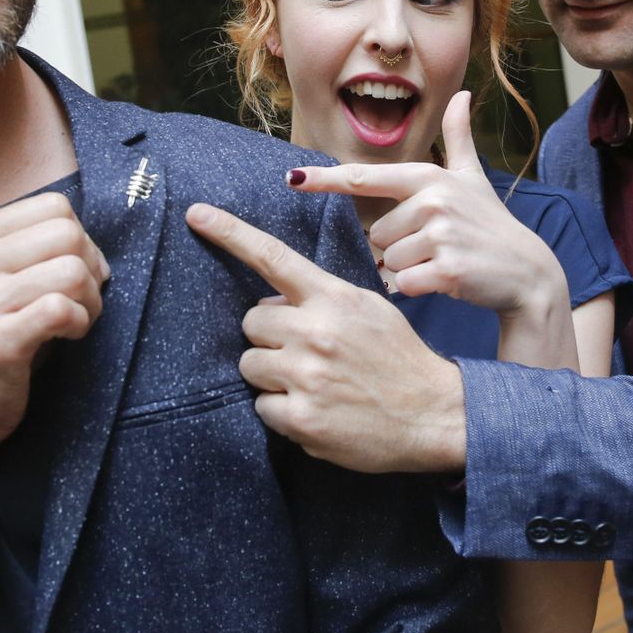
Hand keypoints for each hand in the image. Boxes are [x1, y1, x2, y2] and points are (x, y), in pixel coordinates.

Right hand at [0, 191, 109, 467]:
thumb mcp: (2, 274)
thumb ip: (37, 244)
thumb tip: (92, 241)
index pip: (54, 206)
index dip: (81, 239)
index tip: (75, 270)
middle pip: (68, 234)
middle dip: (91, 267)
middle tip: (82, 298)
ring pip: (71, 270)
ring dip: (90, 299)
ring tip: (77, 318)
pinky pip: (62, 309)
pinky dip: (81, 322)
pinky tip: (68, 335)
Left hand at [185, 202, 465, 473]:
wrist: (435, 414)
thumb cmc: (399, 358)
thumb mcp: (367, 309)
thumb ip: (320, 299)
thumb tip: (270, 305)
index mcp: (333, 298)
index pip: (273, 257)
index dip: (230, 233)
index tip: (196, 214)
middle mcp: (315, 332)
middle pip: (250, 322)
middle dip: (269, 337)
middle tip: (304, 352)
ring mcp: (306, 376)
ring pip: (250, 365)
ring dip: (271, 375)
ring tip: (311, 383)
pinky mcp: (301, 418)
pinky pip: (261, 408)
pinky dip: (282, 411)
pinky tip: (316, 410)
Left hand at [290, 92, 575, 364]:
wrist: (528, 273)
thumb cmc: (491, 225)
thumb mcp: (474, 178)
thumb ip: (459, 137)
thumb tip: (461, 95)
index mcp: (429, 178)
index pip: (365, 177)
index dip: (326, 179)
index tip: (292, 179)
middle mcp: (433, 200)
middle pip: (375, 233)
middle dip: (396, 246)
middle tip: (432, 245)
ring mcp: (441, 234)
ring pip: (387, 260)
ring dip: (406, 268)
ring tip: (439, 260)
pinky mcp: (446, 269)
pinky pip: (404, 283)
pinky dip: (417, 287)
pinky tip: (443, 280)